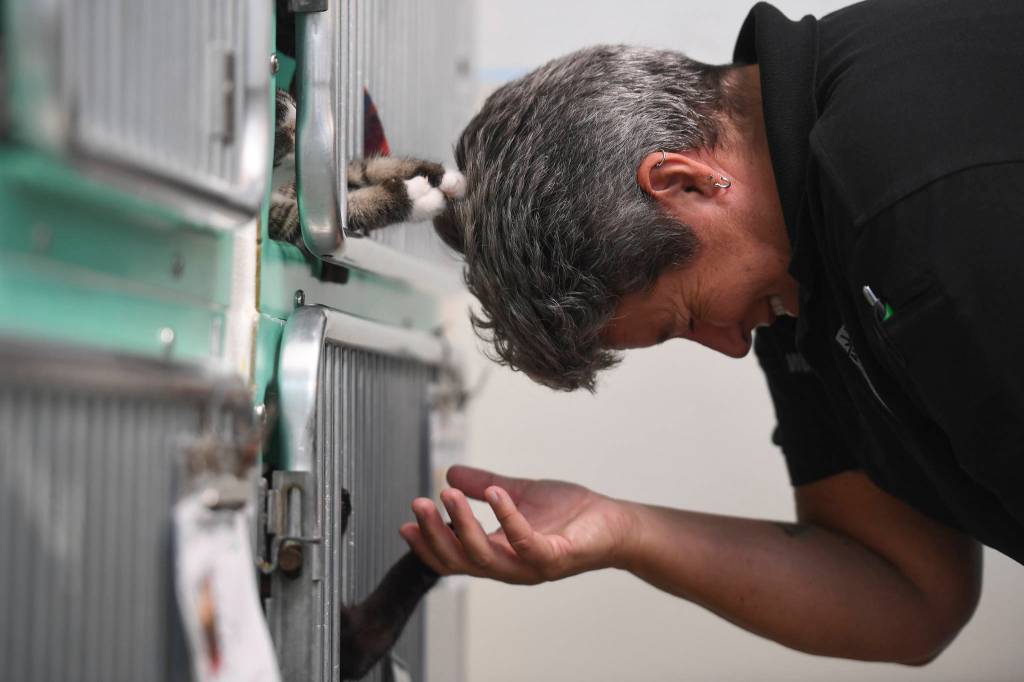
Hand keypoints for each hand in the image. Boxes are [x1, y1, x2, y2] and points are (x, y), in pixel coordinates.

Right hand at [399, 466, 636, 584]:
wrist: (615, 523)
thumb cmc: (570, 513)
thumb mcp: (518, 492)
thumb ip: (485, 485)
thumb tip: (450, 470)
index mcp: (498, 553)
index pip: (454, 556)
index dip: (427, 543)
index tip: (405, 522)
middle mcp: (510, 565)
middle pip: (461, 560)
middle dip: (434, 534)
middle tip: (417, 504)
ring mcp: (532, 565)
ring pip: (485, 556)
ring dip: (463, 526)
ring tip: (448, 494)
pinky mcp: (555, 557)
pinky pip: (525, 542)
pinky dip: (508, 517)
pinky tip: (496, 493)